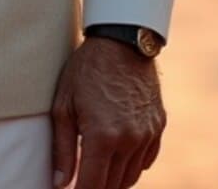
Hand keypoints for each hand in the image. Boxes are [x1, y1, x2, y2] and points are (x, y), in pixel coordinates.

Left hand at [51, 36, 166, 188]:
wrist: (121, 43)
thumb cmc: (85, 71)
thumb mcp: (64, 106)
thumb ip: (63, 149)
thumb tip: (60, 183)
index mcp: (103, 137)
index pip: (93, 185)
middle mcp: (130, 140)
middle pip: (113, 185)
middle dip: (96, 187)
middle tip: (81, 182)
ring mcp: (147, 135)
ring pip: (131, 176)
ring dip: (113, 180)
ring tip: (96, 173)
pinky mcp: (158, 127)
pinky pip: (146, 160)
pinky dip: (131, 166)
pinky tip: (116, 159)